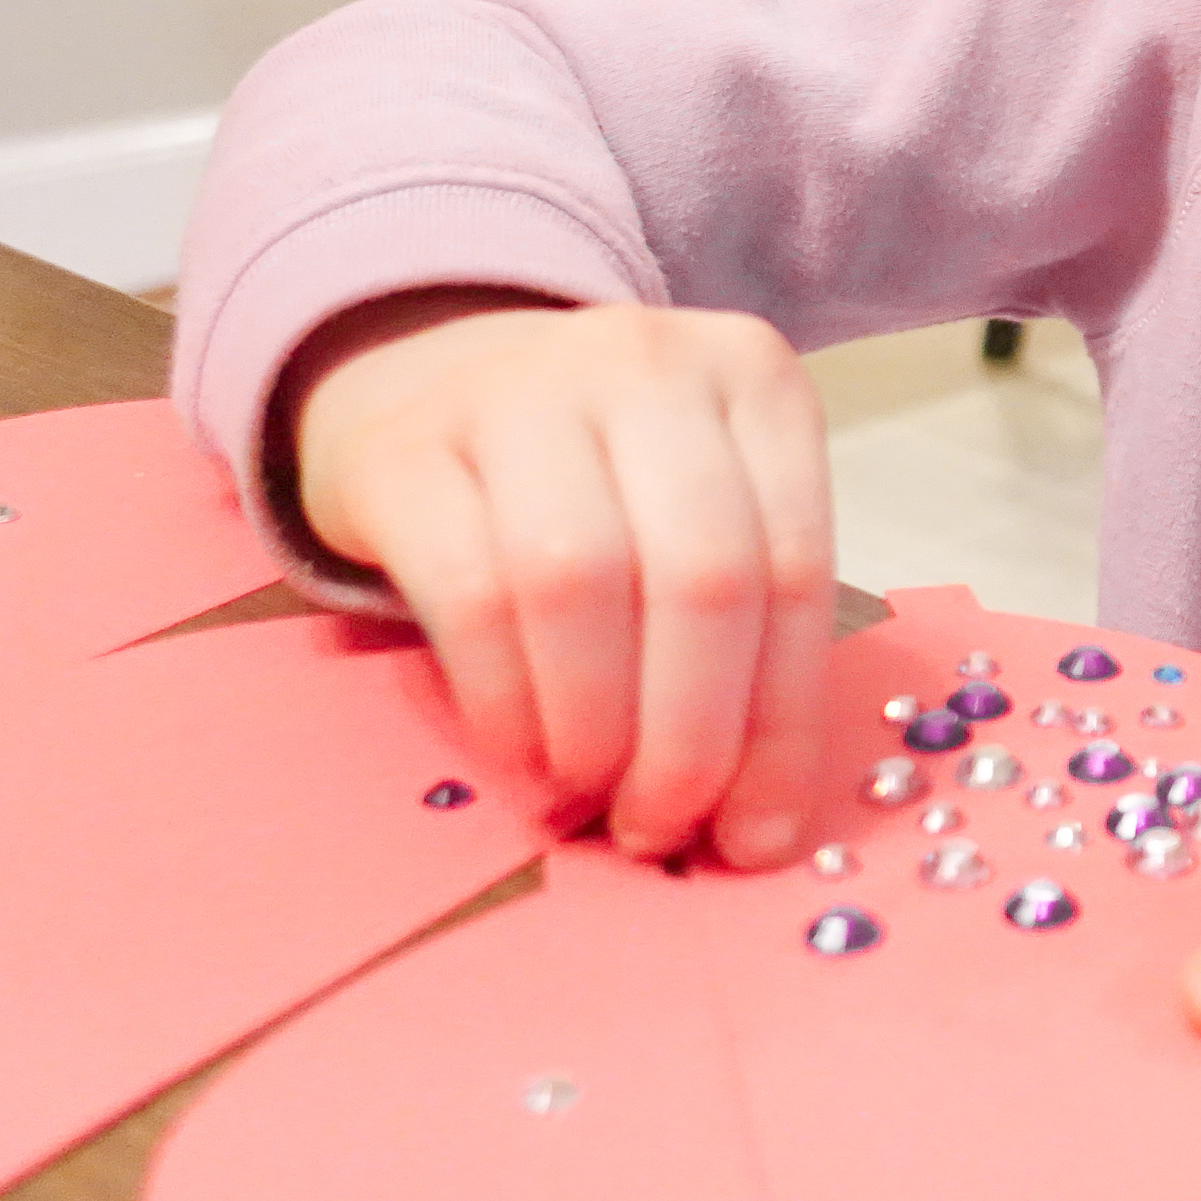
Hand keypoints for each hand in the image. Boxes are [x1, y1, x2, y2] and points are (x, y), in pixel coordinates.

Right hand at [281, 290, 836, 871]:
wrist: (431, 381)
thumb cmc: (602, 481)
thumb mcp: (700, 515)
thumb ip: (744, 641)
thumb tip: (760, 831)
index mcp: (754, 380)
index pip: (796, 567)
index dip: (781, 723)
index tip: (757, 836)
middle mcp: (648, 363)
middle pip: (702, 575)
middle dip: (690, 736)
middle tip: (660, 825)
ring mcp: (519, 388)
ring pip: (580, 582)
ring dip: (593, 725)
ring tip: (588, 791)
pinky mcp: (404, 447)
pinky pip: (469, 592)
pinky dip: (505, 700)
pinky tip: (522, 752)